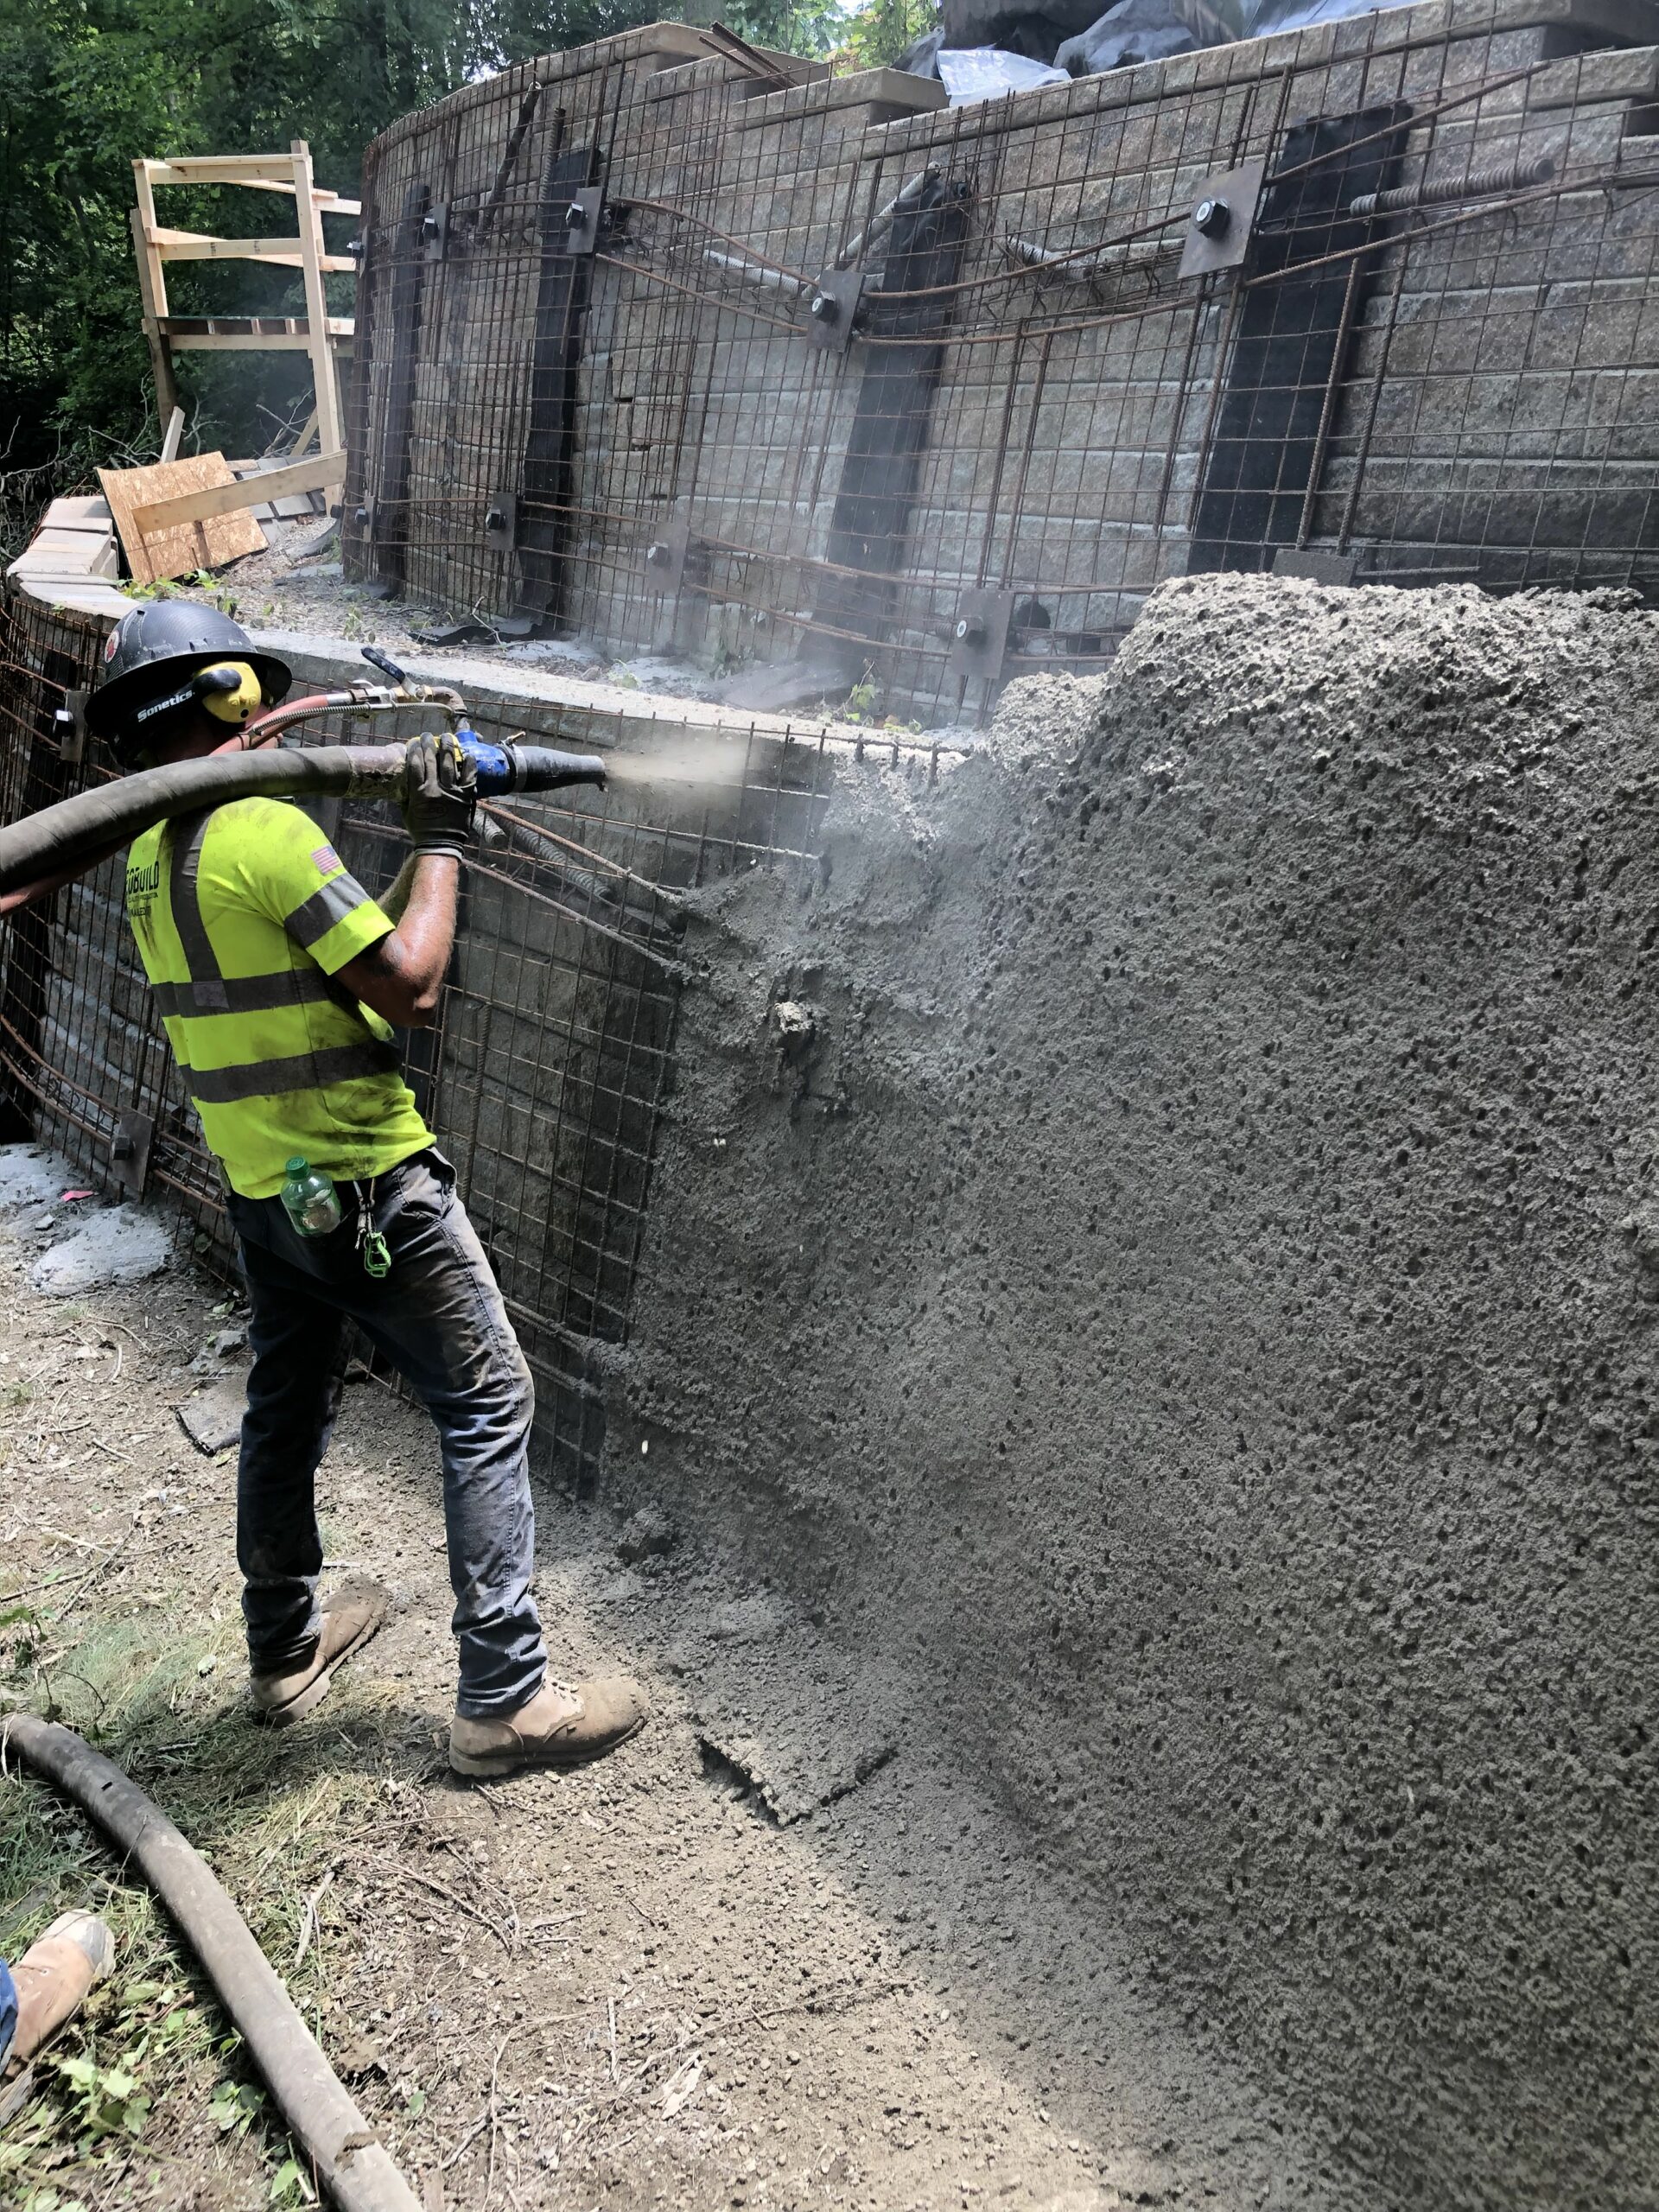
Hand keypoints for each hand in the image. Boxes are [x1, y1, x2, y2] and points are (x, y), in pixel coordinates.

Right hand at [400, 731, 476, 857]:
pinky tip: (468, 754)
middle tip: (427, 735)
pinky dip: (469, 765)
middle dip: (428, 745)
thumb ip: (407, 797)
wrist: (441, 845)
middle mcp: (435, 789)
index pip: (415, 765)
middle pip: (431, 760)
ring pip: (449, 764)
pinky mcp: (466, 797)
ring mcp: (452, 792)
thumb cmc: (421, 831)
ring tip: (447, 737)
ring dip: (448, 748)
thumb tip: (403, 784)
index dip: (414, 751)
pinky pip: (469, 777)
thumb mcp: (407, 813)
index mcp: (419, 793)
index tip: (414, 742)